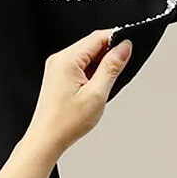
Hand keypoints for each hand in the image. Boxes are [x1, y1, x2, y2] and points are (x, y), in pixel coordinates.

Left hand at [22, 29, 132, 163]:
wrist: (46, 140)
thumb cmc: (65, 122)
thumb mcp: (97, 94)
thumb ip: (112, 67)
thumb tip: (124, 47)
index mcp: (67, 59)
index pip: (97, 37)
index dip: (117, 40)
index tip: (130, 47)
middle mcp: (60, 59)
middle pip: (93, 45)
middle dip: (109, 55)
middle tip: (119, 71)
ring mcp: (58, 67)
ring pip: (88, 56)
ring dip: (101, 66)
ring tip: (103, 86)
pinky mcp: (59, 76)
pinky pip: (81, 65)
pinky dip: (92, 73)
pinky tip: (95, 88)